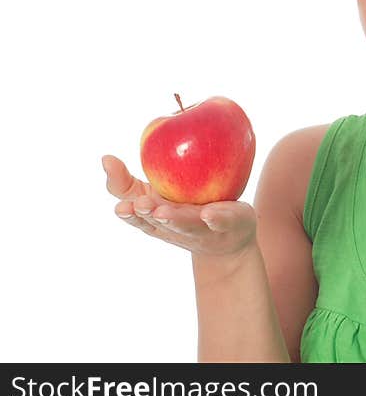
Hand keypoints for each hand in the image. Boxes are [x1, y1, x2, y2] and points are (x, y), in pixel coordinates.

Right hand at [102, 154, 256, 258]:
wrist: (230, 238)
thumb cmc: (182, 210)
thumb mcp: (153, 195)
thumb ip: (125, 183)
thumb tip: (104, 158)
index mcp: (158, 221)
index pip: (139, 219)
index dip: (130, 215)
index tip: (122, 207)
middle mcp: (178, 228)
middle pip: (162, 224)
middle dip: (150, 215)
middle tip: (141, 204)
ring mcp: (203, 229)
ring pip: (188, 225)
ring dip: (176, 219)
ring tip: (163, 212)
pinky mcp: (229, 225)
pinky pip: (222, 221)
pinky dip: (216, 219)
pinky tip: (210, 214)